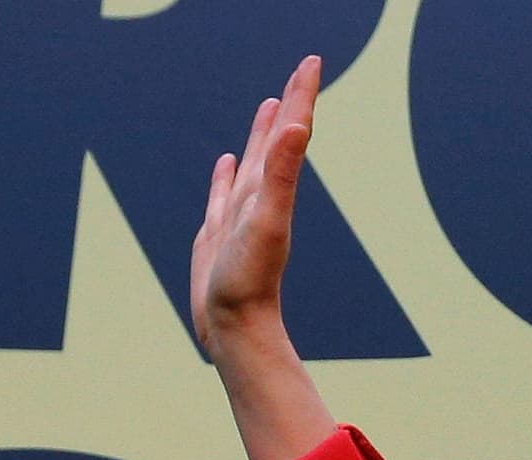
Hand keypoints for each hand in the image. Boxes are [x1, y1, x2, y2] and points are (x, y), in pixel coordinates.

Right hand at [190, 56, 320, 353]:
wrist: (234, 326)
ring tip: (271, 105)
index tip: (312, 61)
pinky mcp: (219, 230)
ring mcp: (240, 212)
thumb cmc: (249, 279)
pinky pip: (224, 190)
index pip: (291, 130)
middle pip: (278, 138)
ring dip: (263, 132)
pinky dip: (227, 172)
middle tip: (302, 72)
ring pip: (254, 160)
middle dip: (290, 102)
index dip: (301, 94)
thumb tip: (298, 126)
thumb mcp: (265, 220)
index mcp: (272, 187)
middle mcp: (260, 195)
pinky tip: (229, 162)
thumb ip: (281, 173)